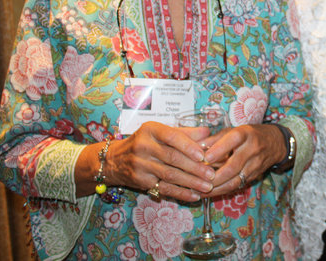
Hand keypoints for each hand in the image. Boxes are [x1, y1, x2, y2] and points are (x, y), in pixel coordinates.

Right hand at [98, 121, 216, 201]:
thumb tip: (207, 132)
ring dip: (190, 182)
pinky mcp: (140, 181)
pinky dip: (180, 193)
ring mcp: (140, 165)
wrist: (114, 160)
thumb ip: (184, 132)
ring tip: (207, 187)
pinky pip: (163, 188)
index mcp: (150, 130)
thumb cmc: (144, 142)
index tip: (203, 155)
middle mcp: (143, 146)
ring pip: (169, 175)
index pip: (171, 137)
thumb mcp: (160, 132)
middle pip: (172, 158)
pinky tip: (194, 196)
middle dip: (194, 168)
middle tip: (211, 174)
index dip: (188, 146)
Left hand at [200, 124, 285, 196]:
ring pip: (235, 180)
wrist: (275, 143)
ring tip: (199, 192)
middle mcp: (252, 149)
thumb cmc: (248, 135)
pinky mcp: (254, 176)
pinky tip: (209, 193)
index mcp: (245, 134)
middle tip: (197, 181)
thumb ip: (214, 138)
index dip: (219, 149)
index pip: (233, 140)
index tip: (205, 158)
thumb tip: (195, 146)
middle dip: (215, 176)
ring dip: (217, 188)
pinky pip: (237, 186)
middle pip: (234, 165)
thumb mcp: (233, 130)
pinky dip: (222, 191)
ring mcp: (255, 164)